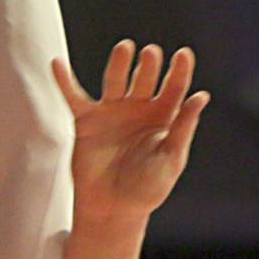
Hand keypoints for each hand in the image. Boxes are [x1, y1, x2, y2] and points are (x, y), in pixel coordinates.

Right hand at [53, 41, 210, 224]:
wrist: (112, 209)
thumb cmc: (147, 189)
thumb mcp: (171, 159)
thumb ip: (184, 127)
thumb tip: (201, 96)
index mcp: (163, 117)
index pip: (174, 87)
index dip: (180, 71)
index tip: (183, 54)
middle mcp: (138, 109)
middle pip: (145, 78)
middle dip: (148, 66)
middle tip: (151, 54)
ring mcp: (112, 112)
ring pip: (115, 80)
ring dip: (119, 63)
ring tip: (126, 48)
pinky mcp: (87, 121)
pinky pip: (74, 96)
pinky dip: (64, 81)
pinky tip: (57, 63)